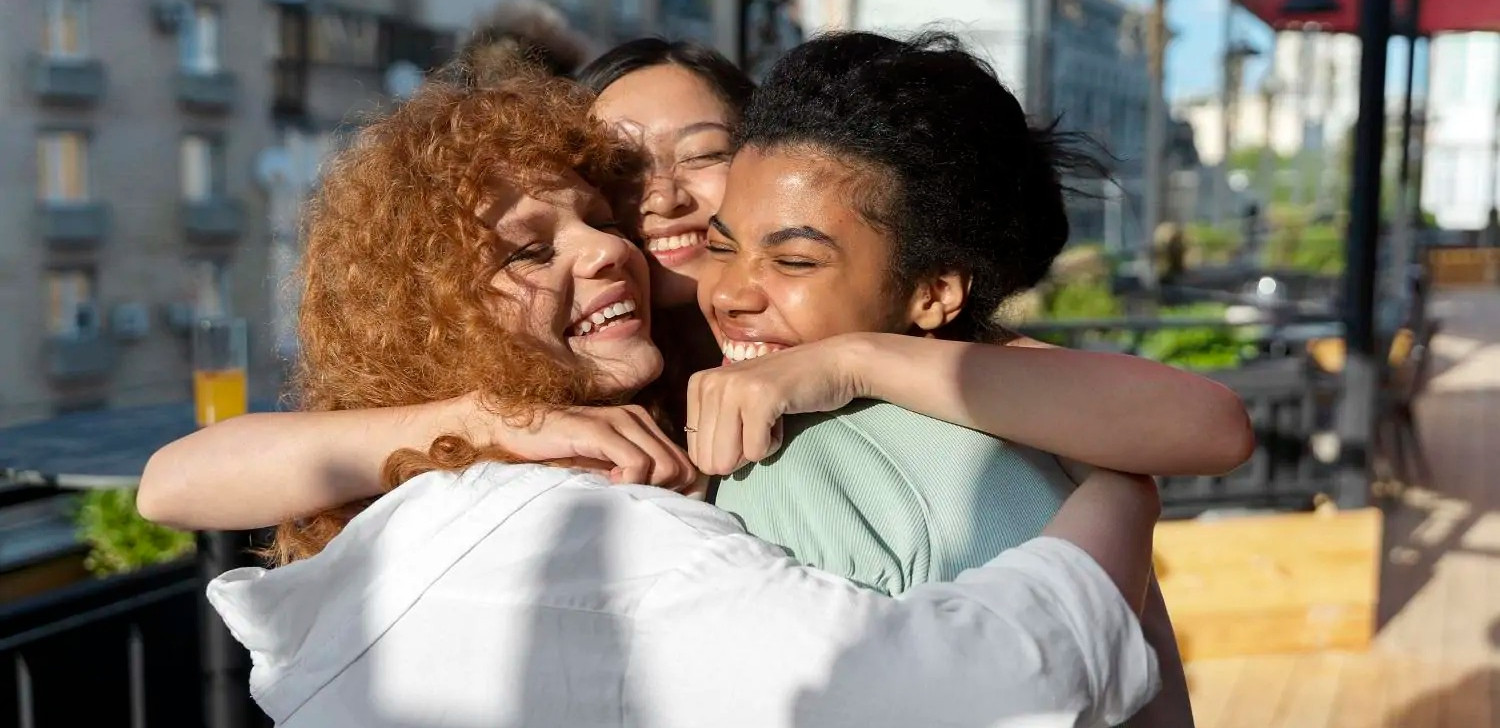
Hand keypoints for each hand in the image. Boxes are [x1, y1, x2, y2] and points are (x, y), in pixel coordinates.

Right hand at [460, 399, 697, 490]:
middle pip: (683, 467)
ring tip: (616, 489)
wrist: (513, 431)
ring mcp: (620, 421)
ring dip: (646, 487)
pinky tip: (608, 484)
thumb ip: (634, 478)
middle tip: (633, 498)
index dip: (678, 492)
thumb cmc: (557, 454)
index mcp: (643, 426)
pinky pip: (638, 463)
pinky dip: (631, 481)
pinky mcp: (599, 429)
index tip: (651, 504)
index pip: (688, 464)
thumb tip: (667, 506)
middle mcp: (637, 418)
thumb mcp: (603, 468)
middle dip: (665, 493)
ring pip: (665, 466)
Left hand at [685, 335, 867, 474]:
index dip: (727, 451)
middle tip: (759, 424)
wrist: (831, 365)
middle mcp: (710, 382)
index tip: (747, 422)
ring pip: (727, 459)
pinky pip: (756, 452)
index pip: (696, 453)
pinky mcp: (760, 398)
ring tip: (769, 418)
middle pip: (710, 460)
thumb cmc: (784, 391)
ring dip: (756, 449)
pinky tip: (782, 416)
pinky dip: (773, 445)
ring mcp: (734, 388)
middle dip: (739, 455)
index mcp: (699, 384)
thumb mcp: (736, 403)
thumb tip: (699, 473)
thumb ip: (713, 429)